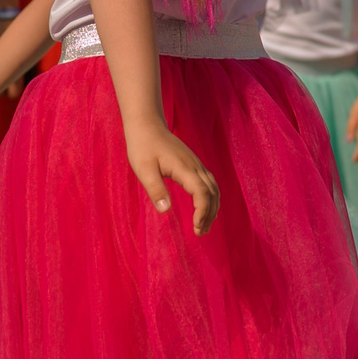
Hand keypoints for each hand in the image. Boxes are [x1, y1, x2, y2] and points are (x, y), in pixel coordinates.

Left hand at [124, 119, 218, 234]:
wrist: (148, 126)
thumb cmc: (143, 147)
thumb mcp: (144, 170)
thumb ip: (155, 189)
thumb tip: (166, 210)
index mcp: (185, 169)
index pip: (202, 194)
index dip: (202, 212)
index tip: (195, 228)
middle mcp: (195, 167)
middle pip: (212, 193)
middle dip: (209, 214)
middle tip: (200, 232)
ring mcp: (197, 164)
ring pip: (214, 188)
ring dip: (212, 207)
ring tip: (204, 225)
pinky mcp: (194, 164)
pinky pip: (210, 183)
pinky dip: (211, 197)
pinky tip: (204, 206)